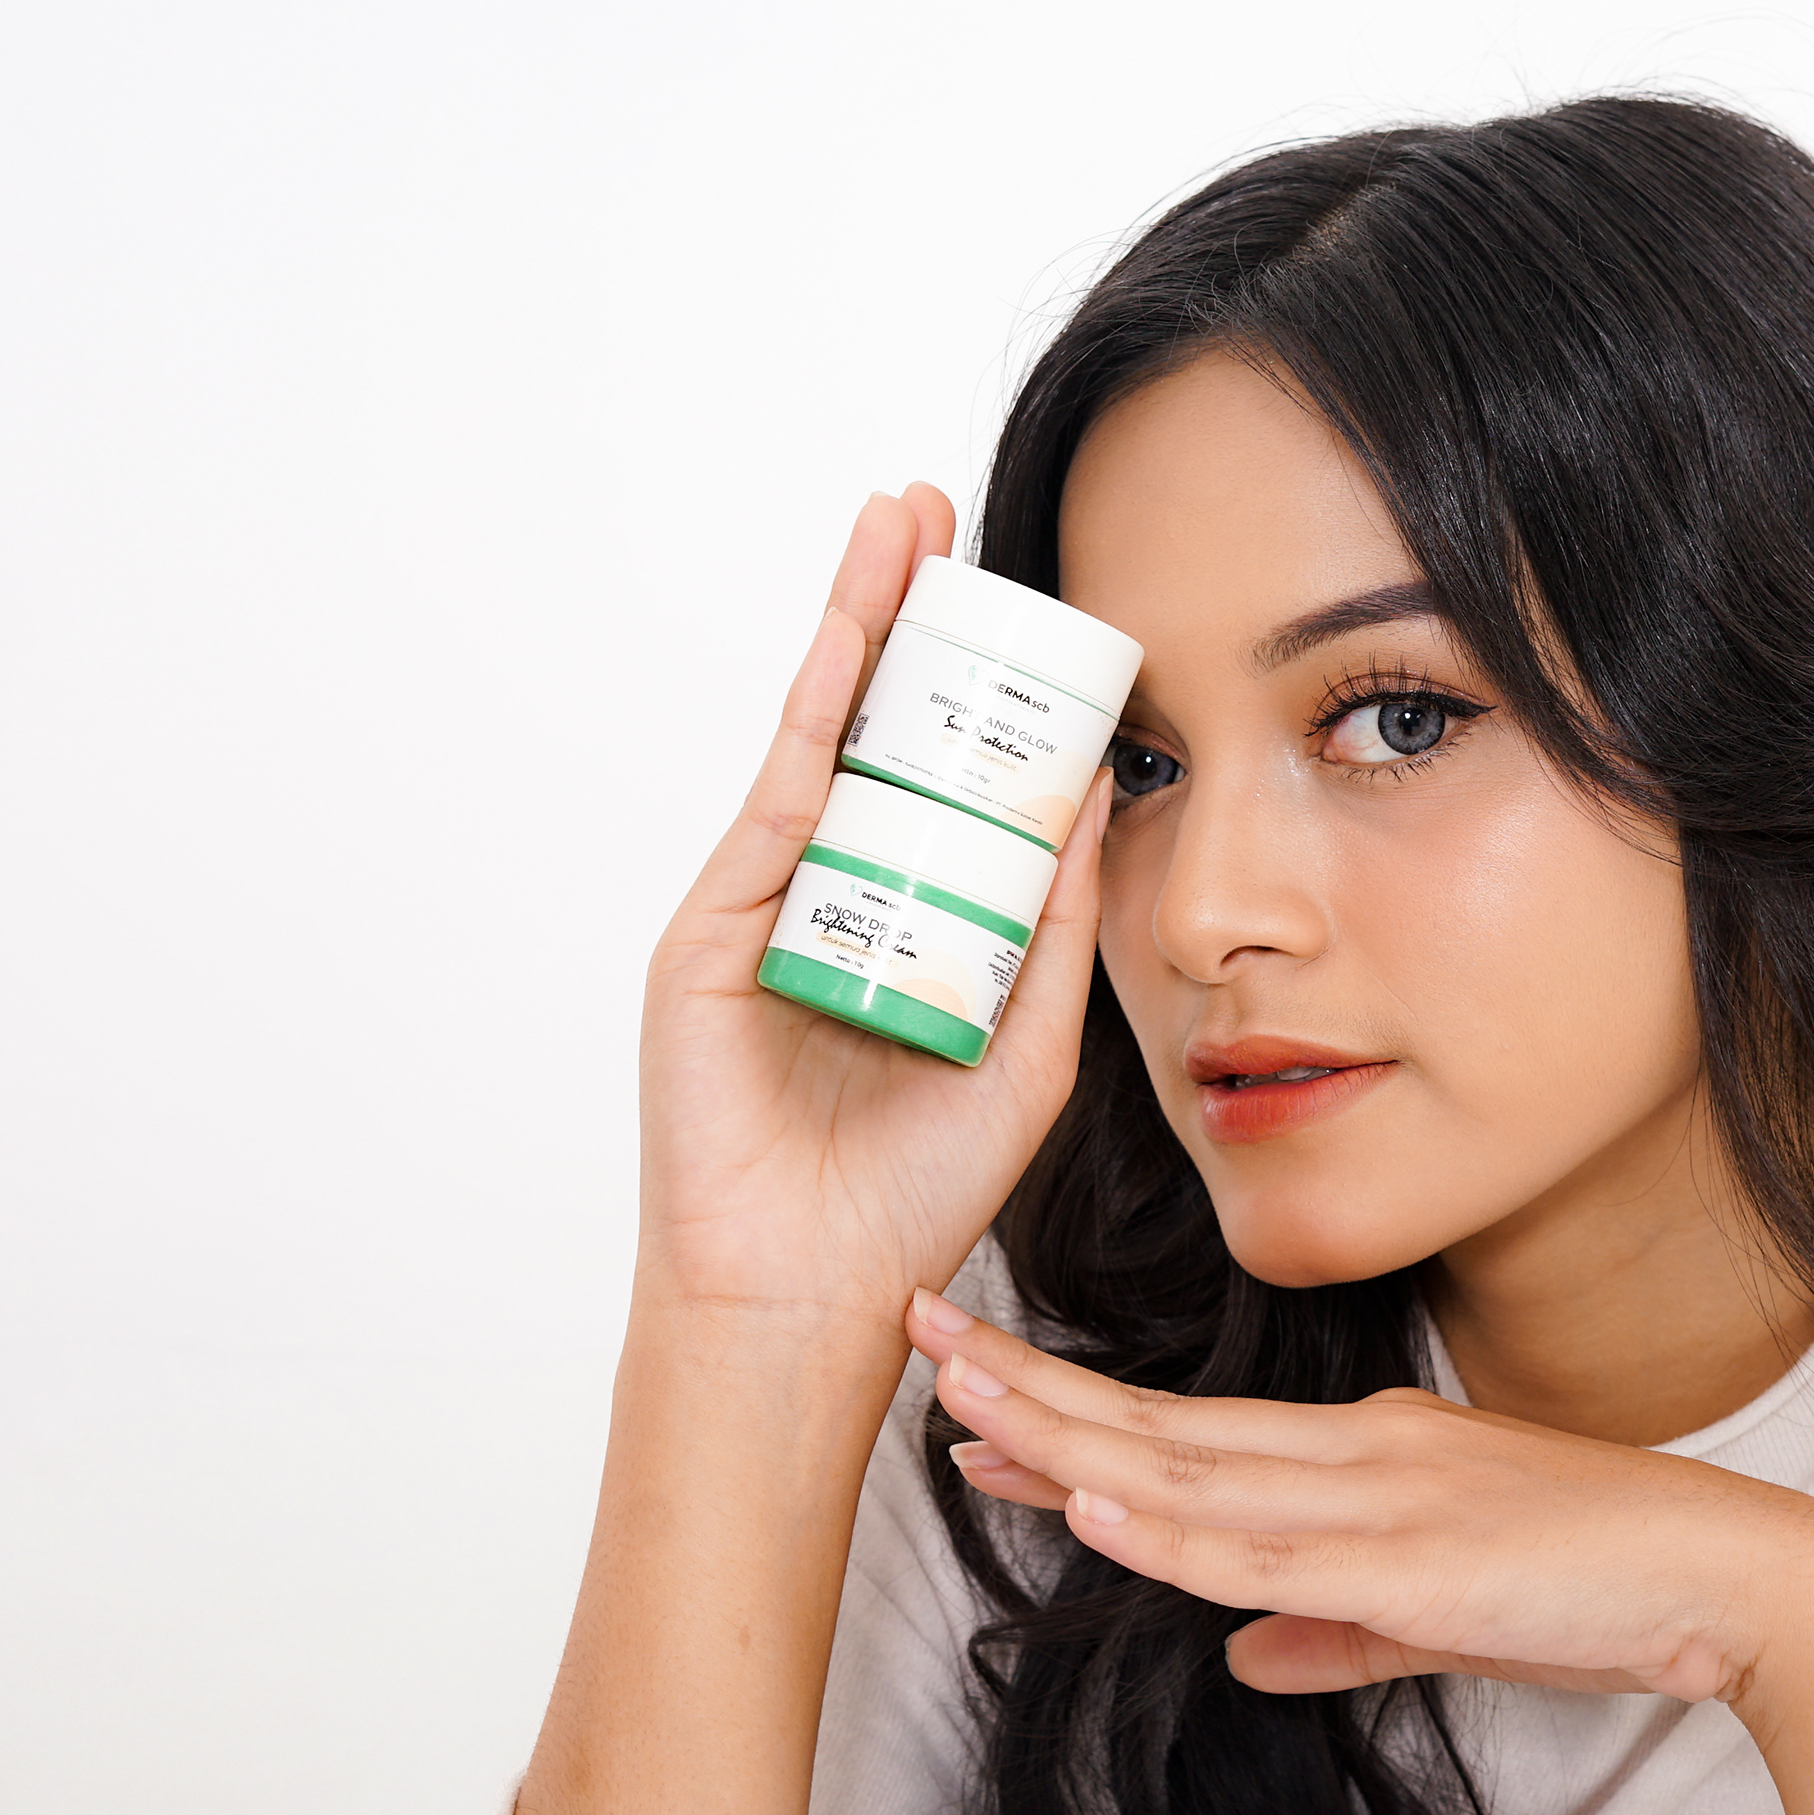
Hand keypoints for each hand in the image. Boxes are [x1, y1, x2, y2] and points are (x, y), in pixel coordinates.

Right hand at [634, 488, 1113, 1328]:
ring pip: (818, 740)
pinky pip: (776, 803)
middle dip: (907, 619)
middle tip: (944, 519)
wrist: (814, 1295)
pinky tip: (845, 641)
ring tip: (895, 529)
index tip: (1025, 605)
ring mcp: (764, 908)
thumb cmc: (912, 1199)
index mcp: (906, 926)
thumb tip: (1101, 793)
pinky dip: (811, 715)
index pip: (940, 780)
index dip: (975, 691)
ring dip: (855, 627)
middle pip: (871, 732)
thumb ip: (1060, 926)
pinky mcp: (712, 933)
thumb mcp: (1029, 1046)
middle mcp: (831, 901)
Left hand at [904, 1291, 1813, 1706]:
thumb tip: (1241, 1656)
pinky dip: (1171, 1530)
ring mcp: (1381, 1498)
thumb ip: (1333, 1632)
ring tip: (962, 1408)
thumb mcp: (1440, 1619)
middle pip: (1161, 1427)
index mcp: (1363, 1457)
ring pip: (1191, 1471)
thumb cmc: (1603, 1589)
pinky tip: (1095, 1513)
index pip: (1185, 1436)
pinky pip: (1266, 1550)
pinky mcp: (1414, 1560)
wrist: (1733, 1581)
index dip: (1072, 1417)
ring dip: (1068, 1442)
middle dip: (1032, 1390)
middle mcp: (1355, 1455)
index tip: (976, 1394)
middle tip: (918, 1333)